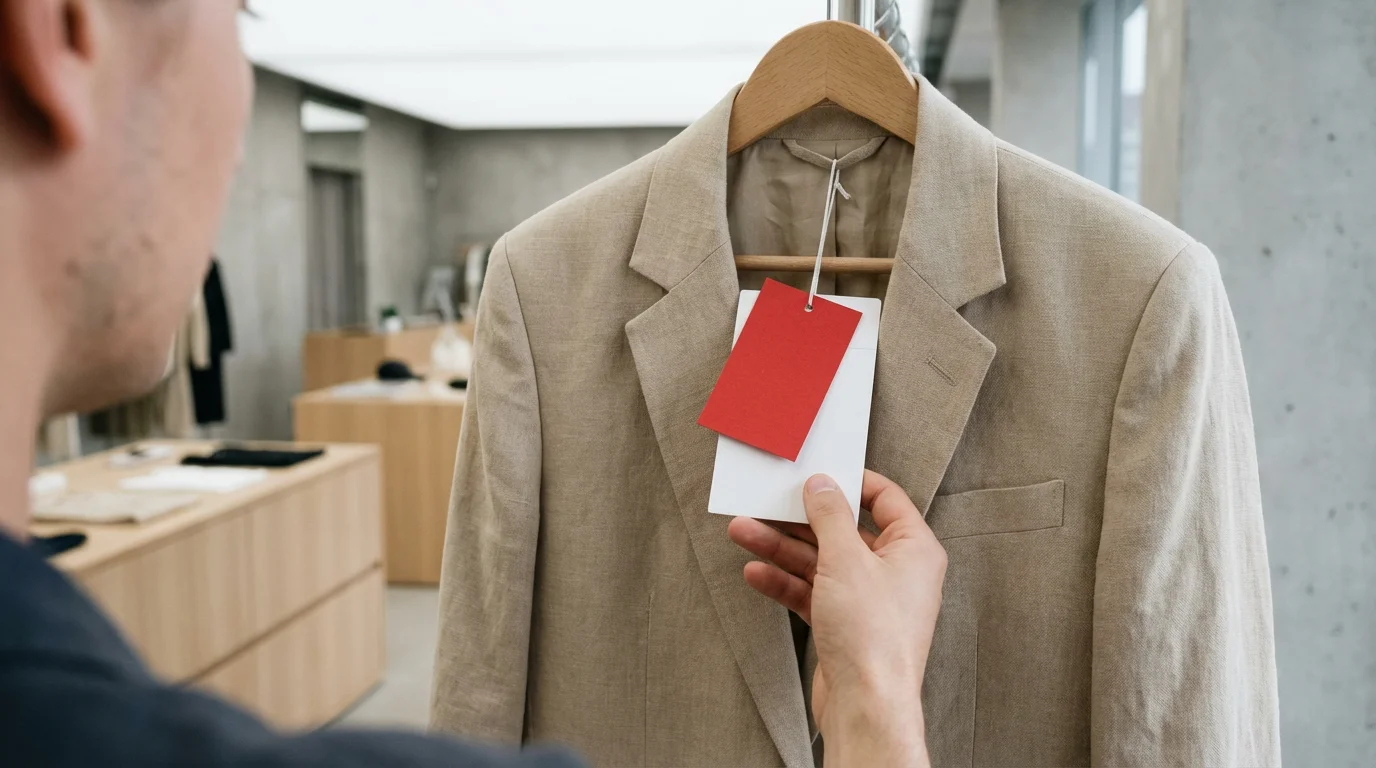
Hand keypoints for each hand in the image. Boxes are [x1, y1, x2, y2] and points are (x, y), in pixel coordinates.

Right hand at [727, 471, 945, 767]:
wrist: (866, 706)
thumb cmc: (873, 637)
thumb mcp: (846, 559)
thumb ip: (831, 517)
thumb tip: (822, 486)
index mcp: (914, 549)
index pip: (884, 499)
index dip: (849, 484)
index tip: (817, 474)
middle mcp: (895, 572)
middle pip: (842, 531)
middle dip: (798, 521)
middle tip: (765, 504)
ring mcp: (868, 600)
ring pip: (821, 562)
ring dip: (781, 549)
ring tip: (744, 533)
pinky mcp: (845, 624)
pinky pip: (812, 592)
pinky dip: (785, 582)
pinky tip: (756, 573)